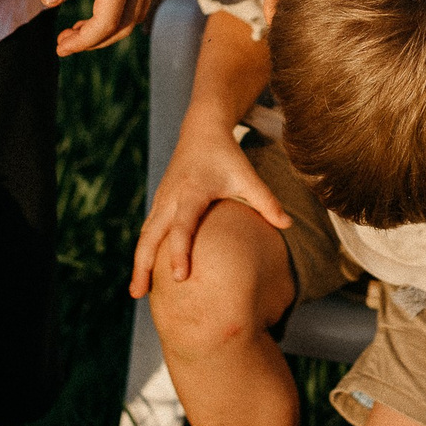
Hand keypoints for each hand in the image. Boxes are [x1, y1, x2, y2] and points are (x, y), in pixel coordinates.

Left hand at [41, 0, 160, 56]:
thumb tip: (49, 3)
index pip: (106, 23)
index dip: (83, 41)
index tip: (60, 45)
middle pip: (123, 26)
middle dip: (94, 42)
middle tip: (64, 42)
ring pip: (135, 16)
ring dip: (107, 30)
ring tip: (77, 29)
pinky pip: (140, 0)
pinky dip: (119, 14)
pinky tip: (97, 7)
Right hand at [127, 122, 290, 297]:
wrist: (201, 131)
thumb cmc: (226, 155)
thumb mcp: (247, 175)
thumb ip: (266, 201)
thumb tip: (289, 225)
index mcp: (192, 192)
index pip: (182, 227)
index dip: (179, 252)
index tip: (179, 278)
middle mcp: (171, 198)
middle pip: (150, 236)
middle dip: (142, 265)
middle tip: (138, 295)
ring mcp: (161, 200)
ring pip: (145, 235)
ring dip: (138, 262)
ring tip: (137, 292)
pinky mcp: (159, 203)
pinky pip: (148, 231)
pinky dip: (144, 251)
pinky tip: (144, 272)